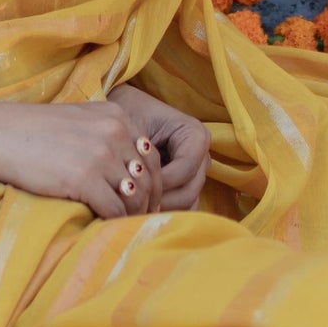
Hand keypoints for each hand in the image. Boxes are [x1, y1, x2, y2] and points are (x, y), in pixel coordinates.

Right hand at [0, 99, 162, 217]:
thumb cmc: (35, 131)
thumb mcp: (81, 121)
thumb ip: (108, 137)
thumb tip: (133, 171)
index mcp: (118, 116)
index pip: (152, 155)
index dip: (154, 182)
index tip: (150, 200)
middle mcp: (116, 133)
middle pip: (149, 177)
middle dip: (150, 201)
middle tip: (145, 220)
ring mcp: (101, 155)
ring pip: (134, 196)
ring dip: (133, 215)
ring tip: (127, 227)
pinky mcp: (85, 179)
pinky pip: (114, 209)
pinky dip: (114, 222)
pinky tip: (106, 227)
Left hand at [109, 84, 209, 211]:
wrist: (125, 113)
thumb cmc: (127, 114)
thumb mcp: (133, 128)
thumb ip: (140, 153)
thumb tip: (136, 185)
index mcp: (195, 134)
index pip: (186, 168)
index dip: (161, 181)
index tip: (135, 185)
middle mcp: (202, 156)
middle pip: (189, 190)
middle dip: (160, 200)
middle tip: (131, 204)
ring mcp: (197, 174)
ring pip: (187, 204)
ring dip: (160, 209)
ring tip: (133, 208)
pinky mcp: (188, 188)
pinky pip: (182, 209)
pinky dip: (162, 213)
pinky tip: (139, 210)